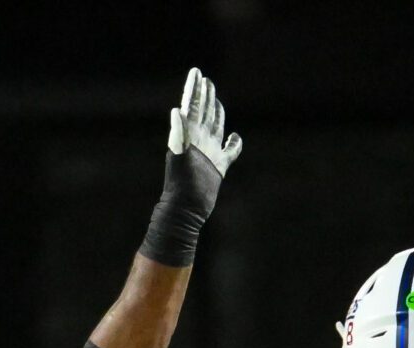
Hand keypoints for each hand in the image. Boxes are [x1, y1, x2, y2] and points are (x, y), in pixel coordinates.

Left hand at [139, 68, 242, 266]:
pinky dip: (234, 143)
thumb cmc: (181, 186)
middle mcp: (199, 140)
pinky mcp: (219, 167)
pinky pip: (230, 151)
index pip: (193, 105)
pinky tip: (235, 136)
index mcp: (189, 134)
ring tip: (216, 97)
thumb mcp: (179, 156)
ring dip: (216, 111)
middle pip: (204, 111)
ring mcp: (209, 153)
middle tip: (204, 79)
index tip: (196, 71)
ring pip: (215, 125)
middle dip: (204, 94)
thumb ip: (178, 132)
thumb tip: (178, 110)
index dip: (194, 88)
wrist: (186, 210)